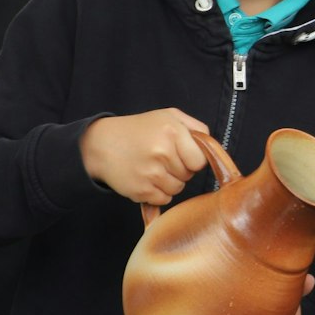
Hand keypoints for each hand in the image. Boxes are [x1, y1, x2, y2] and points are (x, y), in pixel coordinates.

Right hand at [80, 109, 210, 204]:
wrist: (101, 144)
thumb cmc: (138, 129)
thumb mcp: (167, 116)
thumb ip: (195, 127)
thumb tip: (212, 146)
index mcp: (172, 132)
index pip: (200, 161)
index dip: (193, 160)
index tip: (183, 155)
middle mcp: (162, 152)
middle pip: (189, 175)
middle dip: (180, 169)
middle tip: (163, 159)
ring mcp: (151, 173)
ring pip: (178, 189)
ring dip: (170, 182)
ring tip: (154, 168)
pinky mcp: (141, 191)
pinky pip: (164, 199)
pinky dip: (158, 192)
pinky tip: (146, 178)